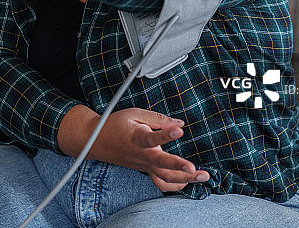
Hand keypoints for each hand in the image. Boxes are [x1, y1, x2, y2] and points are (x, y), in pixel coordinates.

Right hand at [58, 105, 209, 191]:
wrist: (95, 141)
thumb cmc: (114, 125)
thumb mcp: (134, 114)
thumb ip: (158, 118)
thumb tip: (179, 124)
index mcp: (137, 138)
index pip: (152, 138)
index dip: (166, 134)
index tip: (179, 131)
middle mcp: (142, 155)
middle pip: (162, 166)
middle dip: (180, 168)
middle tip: (196, 169)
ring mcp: (144, 166)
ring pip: (165, 178)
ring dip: (185, 179)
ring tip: (202, 176)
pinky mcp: (145, 170)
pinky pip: (162, 183)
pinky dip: (176, 184)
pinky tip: (188, 179)